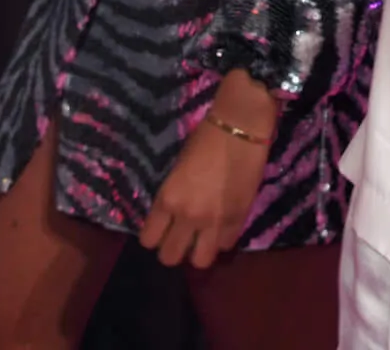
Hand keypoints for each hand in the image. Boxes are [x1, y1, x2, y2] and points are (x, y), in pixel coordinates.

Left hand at [139, 72, 277, 268]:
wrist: (240, 128)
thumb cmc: (205, 139)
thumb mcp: (177, 170)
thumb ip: (173, 197)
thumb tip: (173, 215)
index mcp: (167, 199)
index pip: (149, 239)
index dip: (155, 237)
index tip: (162, 229)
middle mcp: (187, 216)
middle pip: (170, 257)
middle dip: (174, 249)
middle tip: (182, 236)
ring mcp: (214, 221)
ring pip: (200, 261)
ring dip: (200, 250)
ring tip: (204, 237)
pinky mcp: (239, 219)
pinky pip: (226, 244)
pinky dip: (223, 239)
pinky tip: (223, 225)